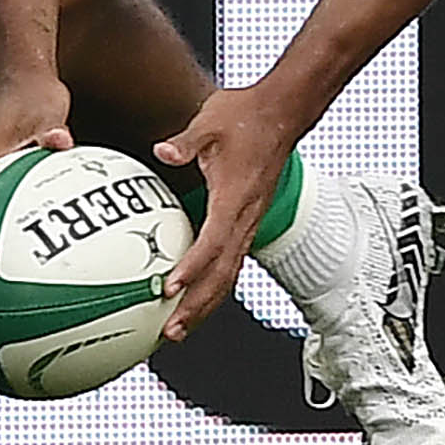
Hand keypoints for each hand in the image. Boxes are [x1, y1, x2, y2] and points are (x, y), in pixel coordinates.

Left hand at [151, 80, 296, 336]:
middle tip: (170, 331)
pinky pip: (230, 262)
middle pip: (223, 274)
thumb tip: (163, 151)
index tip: (168, 288)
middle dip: (197, 306)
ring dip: (204, 304)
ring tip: (178, 328)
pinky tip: (192, 296)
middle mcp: (245, 218)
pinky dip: (211, 285)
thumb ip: (186, 142)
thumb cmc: (246, 117)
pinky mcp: (247, 221)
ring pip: (228, 275)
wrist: (281, 113)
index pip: (213, 242)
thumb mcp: (210, 122)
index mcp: (235, 198)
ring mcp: (249, 222)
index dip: (192, 268)